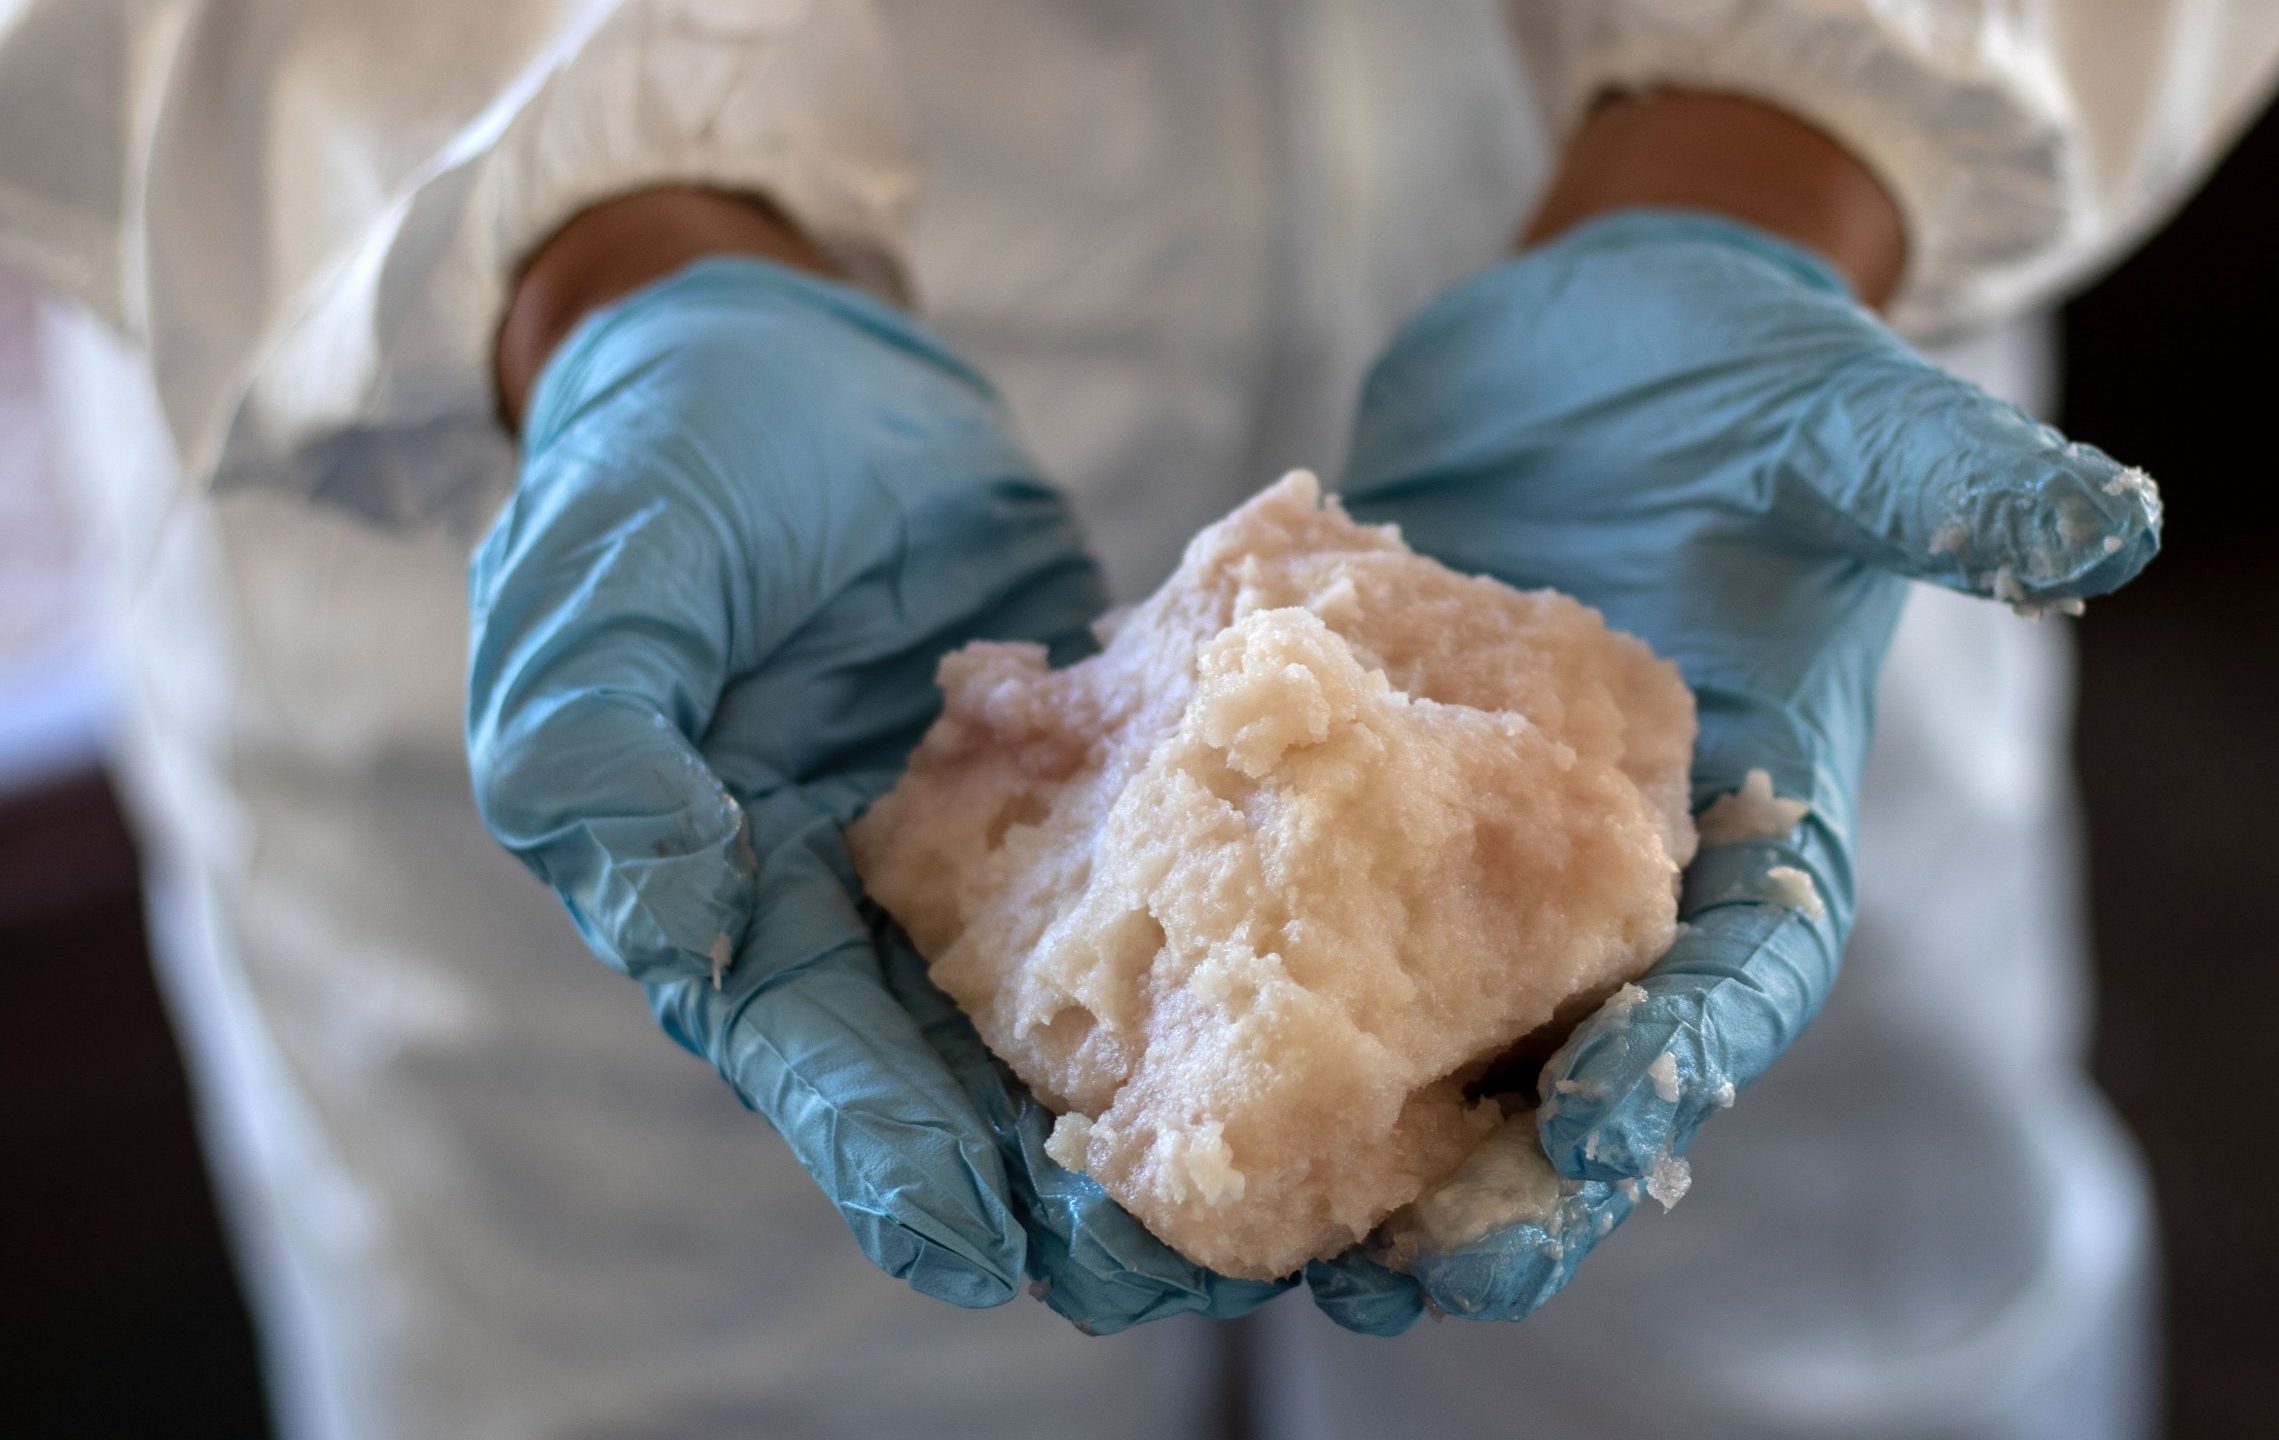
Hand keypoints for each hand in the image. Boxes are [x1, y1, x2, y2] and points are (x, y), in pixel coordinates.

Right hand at [467, 234, 1285, 1331]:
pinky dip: (1228, 943)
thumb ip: (602, 751)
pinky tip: (1329, 999)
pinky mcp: (1080, 785)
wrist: (799, 346)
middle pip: (953, 1078)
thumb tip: (678, 920)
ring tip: (1276, 1188)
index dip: (885, 1153)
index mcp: (723, 891)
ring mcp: (976, 851)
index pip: (807, 1055)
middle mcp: (853, 906)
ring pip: (1070, 1010)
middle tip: (1165, 1261)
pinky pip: (1154, 880)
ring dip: (1160, 1101)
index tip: (976, 1244)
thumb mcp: (601, 582)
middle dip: (1051, 1181)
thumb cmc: (669, 452)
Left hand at [1302, 206, 2158, 1329]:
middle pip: (1582, 1063)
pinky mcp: (1368, 810)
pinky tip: (1157, 1067)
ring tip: (1274, 1242)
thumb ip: (1947, 485)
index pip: (1745, 976)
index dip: (1688, 1059)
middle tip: (1420, 1266)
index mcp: (1758, 827)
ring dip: (1360, 1148)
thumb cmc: (1742, 379)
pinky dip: (1249, 1002)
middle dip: (1512, 1182)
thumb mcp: (1844, 423)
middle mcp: (1624, 876)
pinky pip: (1309, 926)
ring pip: (1434, 1038)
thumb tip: (2104, 524)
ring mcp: (1486, 856)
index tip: (1603, 1121)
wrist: (1591, 341)